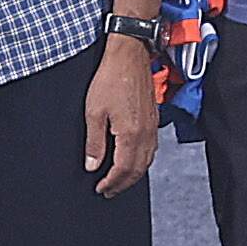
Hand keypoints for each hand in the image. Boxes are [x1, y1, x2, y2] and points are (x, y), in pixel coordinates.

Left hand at [83, 37, 157, 194]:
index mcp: (131, 134)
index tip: (100, 189)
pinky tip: (133, 159)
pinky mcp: (154, 118)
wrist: (130, 54)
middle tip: (108, 191)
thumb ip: (94, 143)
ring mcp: (152, 126)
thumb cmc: (111, 78)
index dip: (111, 183)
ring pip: (147, 160)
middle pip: (138, 169)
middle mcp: (146, 134)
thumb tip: (92, 165)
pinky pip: (151, 148)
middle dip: (123, 183)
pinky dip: (142, 161)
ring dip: (134, 174)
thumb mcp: (94, 112)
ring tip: (119, 180)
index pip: (123, 170)